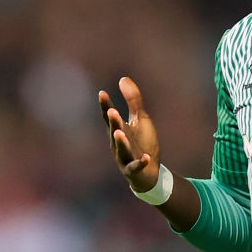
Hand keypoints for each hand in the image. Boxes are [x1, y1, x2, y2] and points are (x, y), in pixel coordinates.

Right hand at [98, 77, 160, 191]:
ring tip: (120, 133)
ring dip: (121, 142)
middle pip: (114, 132)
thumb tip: (123, 78)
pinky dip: (140, 163)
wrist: (150, 172)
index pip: (110, 117)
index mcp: (119, 130)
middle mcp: (118, 144)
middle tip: (111, 112)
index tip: (102, 93)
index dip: (105, 106)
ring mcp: (125, 158)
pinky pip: (136, 167)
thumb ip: (133, 100)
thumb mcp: (140, 119)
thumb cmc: (143, 143)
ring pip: (122, 150)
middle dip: (113, 122)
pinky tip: (146, 158)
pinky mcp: (134, 170)